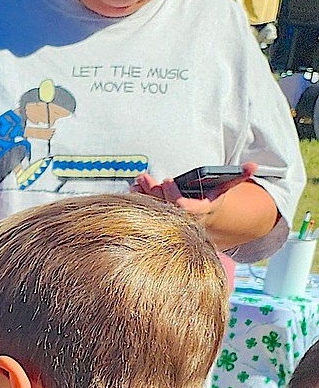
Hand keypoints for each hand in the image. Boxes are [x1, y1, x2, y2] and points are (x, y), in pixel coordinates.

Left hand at [131, 161, 255, 227]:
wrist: (201, 216)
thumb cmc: (211, 197)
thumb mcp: (226, 188)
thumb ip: (238, 176)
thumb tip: (254, 166)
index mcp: (197, 212)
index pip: (182, 207)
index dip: (173, 195)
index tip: (168, 180)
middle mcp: (181, 219)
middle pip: (163, 208)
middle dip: (154, 192)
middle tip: (146, 178)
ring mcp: (168, 221)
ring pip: (152, 210)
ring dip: (143, 195)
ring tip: (139, 180)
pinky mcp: (157, 220)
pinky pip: (145, 211)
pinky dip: (138, 199)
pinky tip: (134, 187)